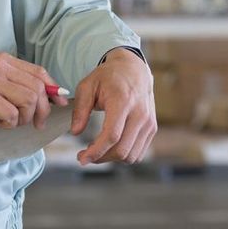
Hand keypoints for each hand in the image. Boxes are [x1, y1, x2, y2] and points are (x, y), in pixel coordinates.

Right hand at [0, 53, 68, 132]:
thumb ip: (19, 85)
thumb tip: (53, 96)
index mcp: (3, 60)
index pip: (39, 72)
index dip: (52, 89)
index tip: (59, 104)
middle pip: (38, 88)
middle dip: (42, 111)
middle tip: (35, 124)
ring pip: (29, 101)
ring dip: (24, 119)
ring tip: (11, 122)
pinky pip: (13, 114)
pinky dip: (9, 124)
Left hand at [70, 47, 155, 164]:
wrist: (133, 69)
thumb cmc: (108, 76)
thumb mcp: (87, 86)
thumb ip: (80, 109)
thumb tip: (75, 132)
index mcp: (122, 101)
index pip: (112, 135)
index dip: (96, 151)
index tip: (81, 158)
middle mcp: (139, 114)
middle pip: (122, 150)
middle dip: (101, 158)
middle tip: (85, 155)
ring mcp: (148, 122)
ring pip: (131, 156)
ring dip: (111, 159)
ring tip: (96, 150)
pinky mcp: (152, 128)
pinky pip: (138, 152)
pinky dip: (123, 155)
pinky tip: (109, 147)